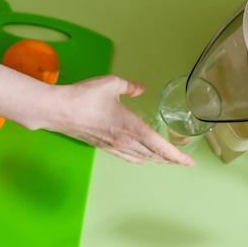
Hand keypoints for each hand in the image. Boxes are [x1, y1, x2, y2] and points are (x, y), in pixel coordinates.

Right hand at [43, 75, 195, 165]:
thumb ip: (130, 86)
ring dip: (157, 160)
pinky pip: (126, 157)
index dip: (177, 155)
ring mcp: (113, 146)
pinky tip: (142, 160)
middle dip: (171, 160)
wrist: (57, 110)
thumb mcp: (111, 83)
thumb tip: (141, 88)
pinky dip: (139, 159)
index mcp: (131, 126)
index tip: (190, 162)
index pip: (160, 146)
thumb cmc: (84, 96)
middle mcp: (124, 140)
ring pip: (141, 157)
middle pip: (154, 155)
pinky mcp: (102, 146)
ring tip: (169, 162)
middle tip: (185, 163)